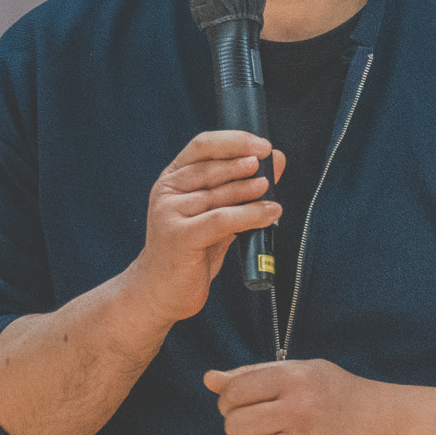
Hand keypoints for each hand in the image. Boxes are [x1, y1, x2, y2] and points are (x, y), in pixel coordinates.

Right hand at [117, 131, 284, 325]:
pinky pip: (221, 220)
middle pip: (211, 168)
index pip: (202, 146)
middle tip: (270, 165)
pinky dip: (249, 215)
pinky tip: (269, 214)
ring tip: (271, 190)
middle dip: (245, 164)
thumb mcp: (216, 215)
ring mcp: (169, 213)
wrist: (159, 293)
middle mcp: (167, 192)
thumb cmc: (190, 253)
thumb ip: (241, 189)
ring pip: (218, 195)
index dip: (234, 141)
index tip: (262, 145)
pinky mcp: (178, 237)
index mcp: (172, 179)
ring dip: (250, 190)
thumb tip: (276, 159)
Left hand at [203, 359, 410, 434]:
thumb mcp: (299, 371)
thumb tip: (208, 378)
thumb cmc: (334, 392)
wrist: (385, 423)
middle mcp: (301, 409)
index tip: (239, 404)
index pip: (234, 392)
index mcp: (295, 378)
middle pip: (234, 425)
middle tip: (253, 424)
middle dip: (236, 426)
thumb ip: (252, 374)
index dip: (228, 400)